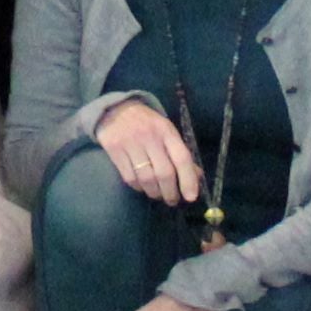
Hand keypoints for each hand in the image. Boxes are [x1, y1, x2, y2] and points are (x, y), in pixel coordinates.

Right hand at [89, 101, 203, 208]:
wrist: (116, 109)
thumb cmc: (147, 123)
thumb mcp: (166, 132)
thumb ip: (179, 153)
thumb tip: (196, 177)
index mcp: (166, 131)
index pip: (181, 158)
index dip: (188, 179)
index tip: (191, 197)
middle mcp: (149, 137)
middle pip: (164, 173)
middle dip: (170, 192)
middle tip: (173, 200)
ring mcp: (130, 143)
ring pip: (146, 178)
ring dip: (155, 192)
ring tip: (158, 194)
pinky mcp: (114, 150)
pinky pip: (130, 178)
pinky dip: (139, 187)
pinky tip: (142, 186)